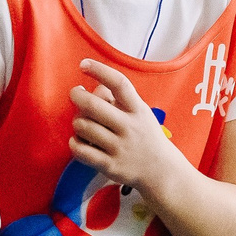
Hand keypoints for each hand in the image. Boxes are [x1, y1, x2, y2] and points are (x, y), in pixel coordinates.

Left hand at [69, 59, 185, 196]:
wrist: (161, 171)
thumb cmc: (145, 136)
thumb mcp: (140, 113)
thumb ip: (120, 100)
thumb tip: (93, 88)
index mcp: (138, 110)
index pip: (119, 84)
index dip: (99, 70)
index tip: (84, 64)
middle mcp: (129, 127)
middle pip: (93, 106)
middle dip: (77, 96)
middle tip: (75, 94)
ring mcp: (119, 147)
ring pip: (83, 127)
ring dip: (77, 122)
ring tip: (82, 123)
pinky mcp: (110, 166)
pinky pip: (81, 151)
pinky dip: (74, 143)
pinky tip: (78, 141)